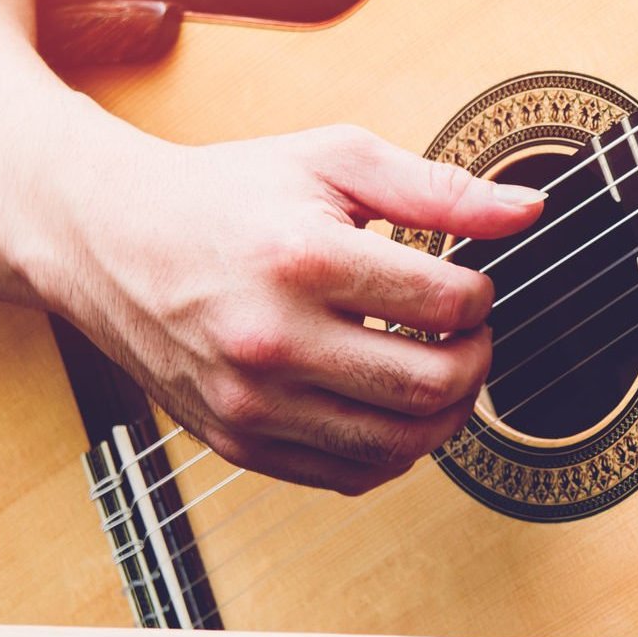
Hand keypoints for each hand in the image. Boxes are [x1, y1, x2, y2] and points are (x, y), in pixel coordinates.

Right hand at [35, 123, 544, 493]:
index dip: (482, 294)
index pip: (447, 304)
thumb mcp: (334, 161)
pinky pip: (349, 475)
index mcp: (301, 260)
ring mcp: (251, 402)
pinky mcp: (238, 442)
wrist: (109, 238)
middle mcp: (271, 341)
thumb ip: (439, 187)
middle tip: (468, 334)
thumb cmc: (228, 194)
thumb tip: (528, 210)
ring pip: (398, 446)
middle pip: (431, 386)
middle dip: (476, 360)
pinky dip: (392, 450)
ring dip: (445, 414)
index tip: (468, 283)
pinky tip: (390, 405)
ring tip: (439, 369)